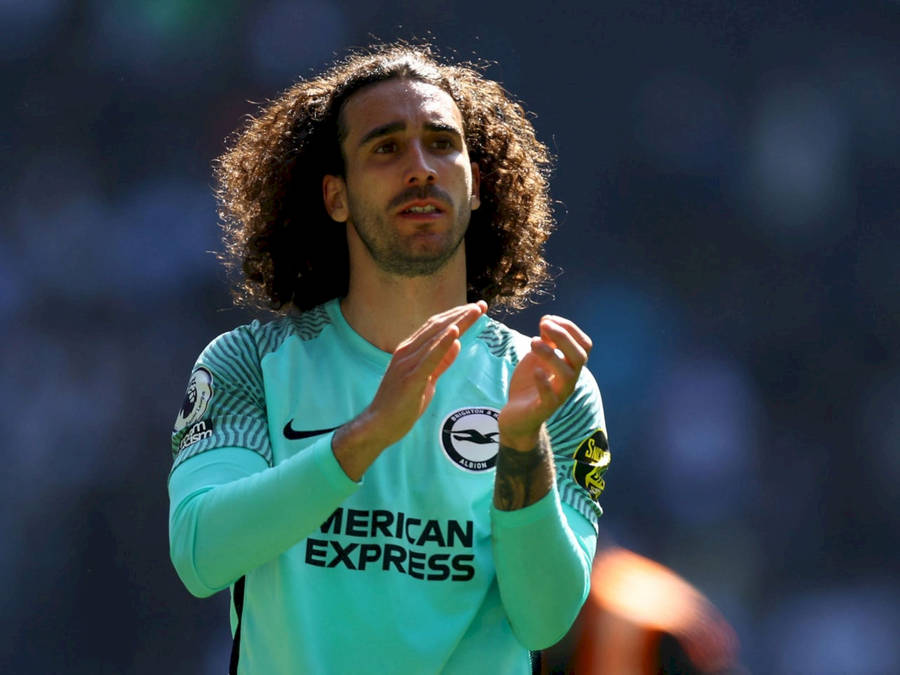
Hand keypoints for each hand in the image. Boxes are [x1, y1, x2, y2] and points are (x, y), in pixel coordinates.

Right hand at [333, 301, 486, 478]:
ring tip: (474, 312)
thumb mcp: (426, 379)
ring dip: (457, 322)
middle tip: (481, 305)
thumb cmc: (401, 404)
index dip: (456, 315)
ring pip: (435, 337)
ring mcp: (407, 363)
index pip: (435, 326)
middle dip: (461, 314)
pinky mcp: (410, 378)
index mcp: (409, 350)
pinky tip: (455, 332)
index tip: (475, 308)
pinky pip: (429, 358)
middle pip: (437, 326)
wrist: (379, 425)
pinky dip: (442, 343)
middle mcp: (406, 351)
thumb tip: (456, 343)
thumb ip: (440, 361)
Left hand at [498, 315, 591, 450]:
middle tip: (543, 325)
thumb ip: (545, 342)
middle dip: (564, 337)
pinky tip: (535, 371)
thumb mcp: (536, 358)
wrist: (516, 416)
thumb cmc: (529, 385)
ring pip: (568, 374)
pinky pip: (551, 397)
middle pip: (580, 356)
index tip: (548, 319)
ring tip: (532, 342)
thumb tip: (547, 321)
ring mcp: (559, 395)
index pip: (584, 344)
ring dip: (552, 355)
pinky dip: (544, 383)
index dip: (570, 328)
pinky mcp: (544, 408)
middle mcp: (569, 380)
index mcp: (570, 366)